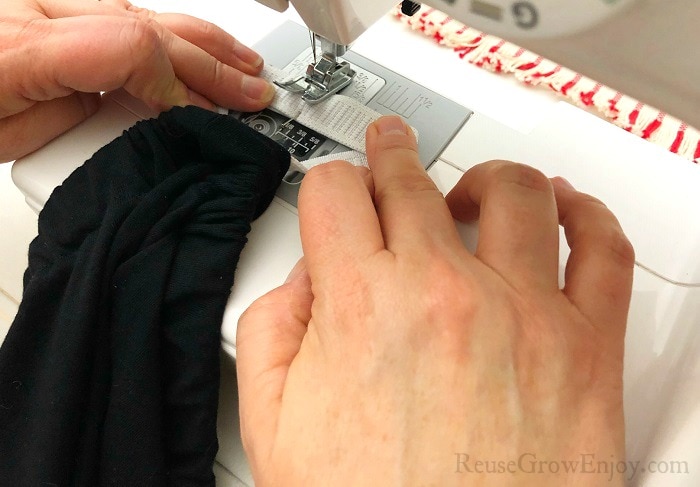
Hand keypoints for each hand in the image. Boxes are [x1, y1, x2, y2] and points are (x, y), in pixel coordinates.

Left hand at [0, 0, 274, 161]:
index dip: (180, 85)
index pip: (131, 46)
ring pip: (144, 11)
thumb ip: (74, 121)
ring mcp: (45, 3)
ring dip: (201, 42)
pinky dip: (167, 36)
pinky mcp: (49, 9)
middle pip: (149, 24)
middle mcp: (38, 9)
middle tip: (252, 90)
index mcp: (21, 44)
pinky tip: (192, 49)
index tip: (203, 118)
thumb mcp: (3, 137)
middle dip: (210, 62)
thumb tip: (135, 117)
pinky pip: (122, 16)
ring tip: (241, 65)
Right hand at [236, 115, 633, 485]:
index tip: (338, 193)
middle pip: (412, 182)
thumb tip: (303, 284)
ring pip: (512, 193)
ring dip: (484, 176)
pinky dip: (587, 214)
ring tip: (472, 187)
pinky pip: (600, 249)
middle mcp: (444, 294)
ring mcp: (522, 312)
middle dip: (393, 158)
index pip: (337, 195)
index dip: (330, 186)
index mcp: (362, 308)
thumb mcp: (276, 428)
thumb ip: (271, 333)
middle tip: (392, 151)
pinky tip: (567, 207)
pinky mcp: (586, 345)